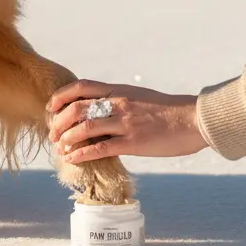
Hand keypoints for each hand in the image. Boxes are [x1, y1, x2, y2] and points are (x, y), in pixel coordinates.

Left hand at [47, 79, 206, 163]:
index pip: (81, 87)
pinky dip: (81, 153)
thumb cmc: (167, 110)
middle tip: (53, 134)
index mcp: (119, 90)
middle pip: (77, 109)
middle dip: (59, 122)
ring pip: (84, 128)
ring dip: (66, 139)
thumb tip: (98, 108)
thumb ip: (117, 100)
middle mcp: (118, 103)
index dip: (61, 96)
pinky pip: (100, 148)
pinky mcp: (133, 142)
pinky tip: (72, 158)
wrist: (193, 120)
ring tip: (60, 147)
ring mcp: (125, 123)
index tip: (51, 107)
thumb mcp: (138, 96)